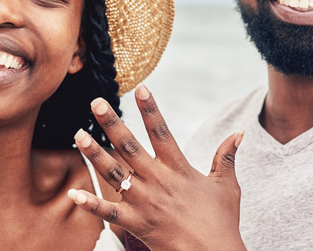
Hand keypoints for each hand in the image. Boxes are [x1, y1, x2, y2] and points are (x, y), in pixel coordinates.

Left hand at [67, 84, 245, 250]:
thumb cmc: (222, 221)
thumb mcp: (227, 186)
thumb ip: (226, 157)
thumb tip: (239, 132)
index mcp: (179, 169)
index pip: (162, 132)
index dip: (151, 109)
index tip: (140, 87)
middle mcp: (159, 181)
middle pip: (131, 147)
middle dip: (112, 124)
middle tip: (96, 102)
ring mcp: (145, 203)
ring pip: (115, 174)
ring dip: (95, 154)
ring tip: (79, 135)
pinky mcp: (137, 224)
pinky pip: (109, 213)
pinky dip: (90, 204)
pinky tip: (73, 193)